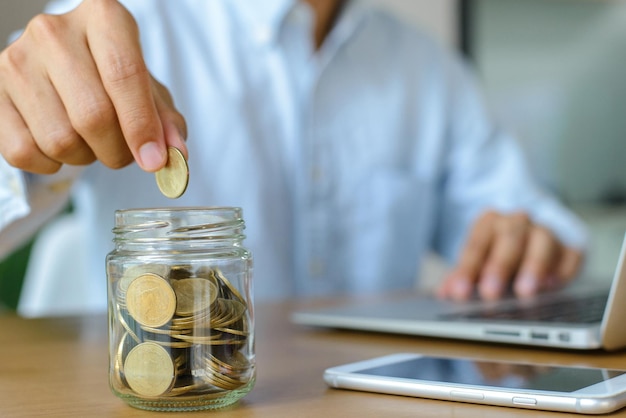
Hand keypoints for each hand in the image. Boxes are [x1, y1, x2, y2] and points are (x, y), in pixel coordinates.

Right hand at [0, 0, 186, 174]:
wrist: (65, 63)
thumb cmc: (115, 76)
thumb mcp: (150, 91)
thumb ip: (167, 122)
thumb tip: (175, 155)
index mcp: (103, 18)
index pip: (124, 75)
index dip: (141, 125)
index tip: (154, 160)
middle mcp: (54, 31)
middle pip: (92, 115)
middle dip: (118, 151)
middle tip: (125, 154)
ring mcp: (17, 59)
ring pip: (59, 139)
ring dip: (85, 158)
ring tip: (92, 143)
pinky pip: (23, 151)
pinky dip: (50, 164)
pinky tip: (62, 147)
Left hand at [437, 210, 583, 300]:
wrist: (528, 231)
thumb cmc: (496, 251)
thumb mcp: (476, 260)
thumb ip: (461, 276)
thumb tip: (445, 295)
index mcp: (489, 222)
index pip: (476, 244)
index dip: (467, 270)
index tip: (459, 293)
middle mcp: (518, 221)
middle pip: (509, 239)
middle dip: (499, 266)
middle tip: (490, 293)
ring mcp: (546, 230)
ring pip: (542, 241)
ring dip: (533, 266)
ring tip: (524, 292)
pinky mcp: (571, 244)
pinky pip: (571, 253)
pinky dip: (563, 269)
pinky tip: (552, 287)